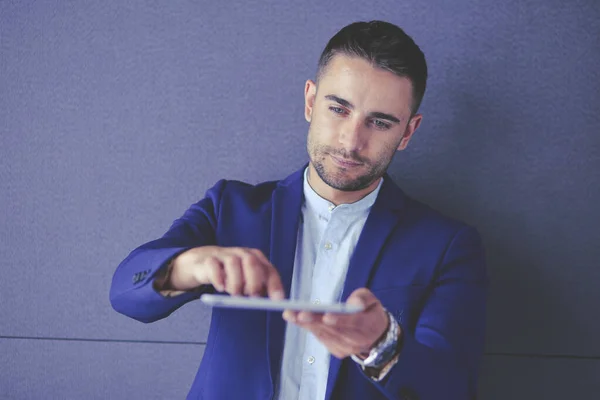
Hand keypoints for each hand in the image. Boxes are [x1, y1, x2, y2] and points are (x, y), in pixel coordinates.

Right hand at [164, 246, 284, 298]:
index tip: (277, 300)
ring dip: (236, 282)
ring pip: (233, 263)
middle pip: (251, 262)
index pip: (269, 269)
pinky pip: (213, 265)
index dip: (274, 284)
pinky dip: (218, 278)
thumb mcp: (246, 281)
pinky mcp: (209, 260)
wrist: (203, 262)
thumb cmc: (230, 274)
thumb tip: (271, 302)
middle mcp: (242, 254)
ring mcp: (225, 255)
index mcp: (255, 258)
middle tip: (251, 296)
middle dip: (254, 281)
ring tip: (234, 294)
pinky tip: (220, 288)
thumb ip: (257, 289)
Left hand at [282, 288, 390, 358]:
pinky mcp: (337, 351)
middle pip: (334, 330)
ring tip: (291, 314)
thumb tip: (354, 304)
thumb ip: (363, 298)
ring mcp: (346, 348)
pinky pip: (321, 338)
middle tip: (298, 313)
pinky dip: (309, 328)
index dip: (340, 320)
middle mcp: (357, 341)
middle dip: (315, 321)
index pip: (355, 323)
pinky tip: (297, 319)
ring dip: (307, 324)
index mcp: (369, 326)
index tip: (326, 316)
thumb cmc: (370, 312)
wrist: (375, 336)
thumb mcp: (373, 300)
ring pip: (325, 335)